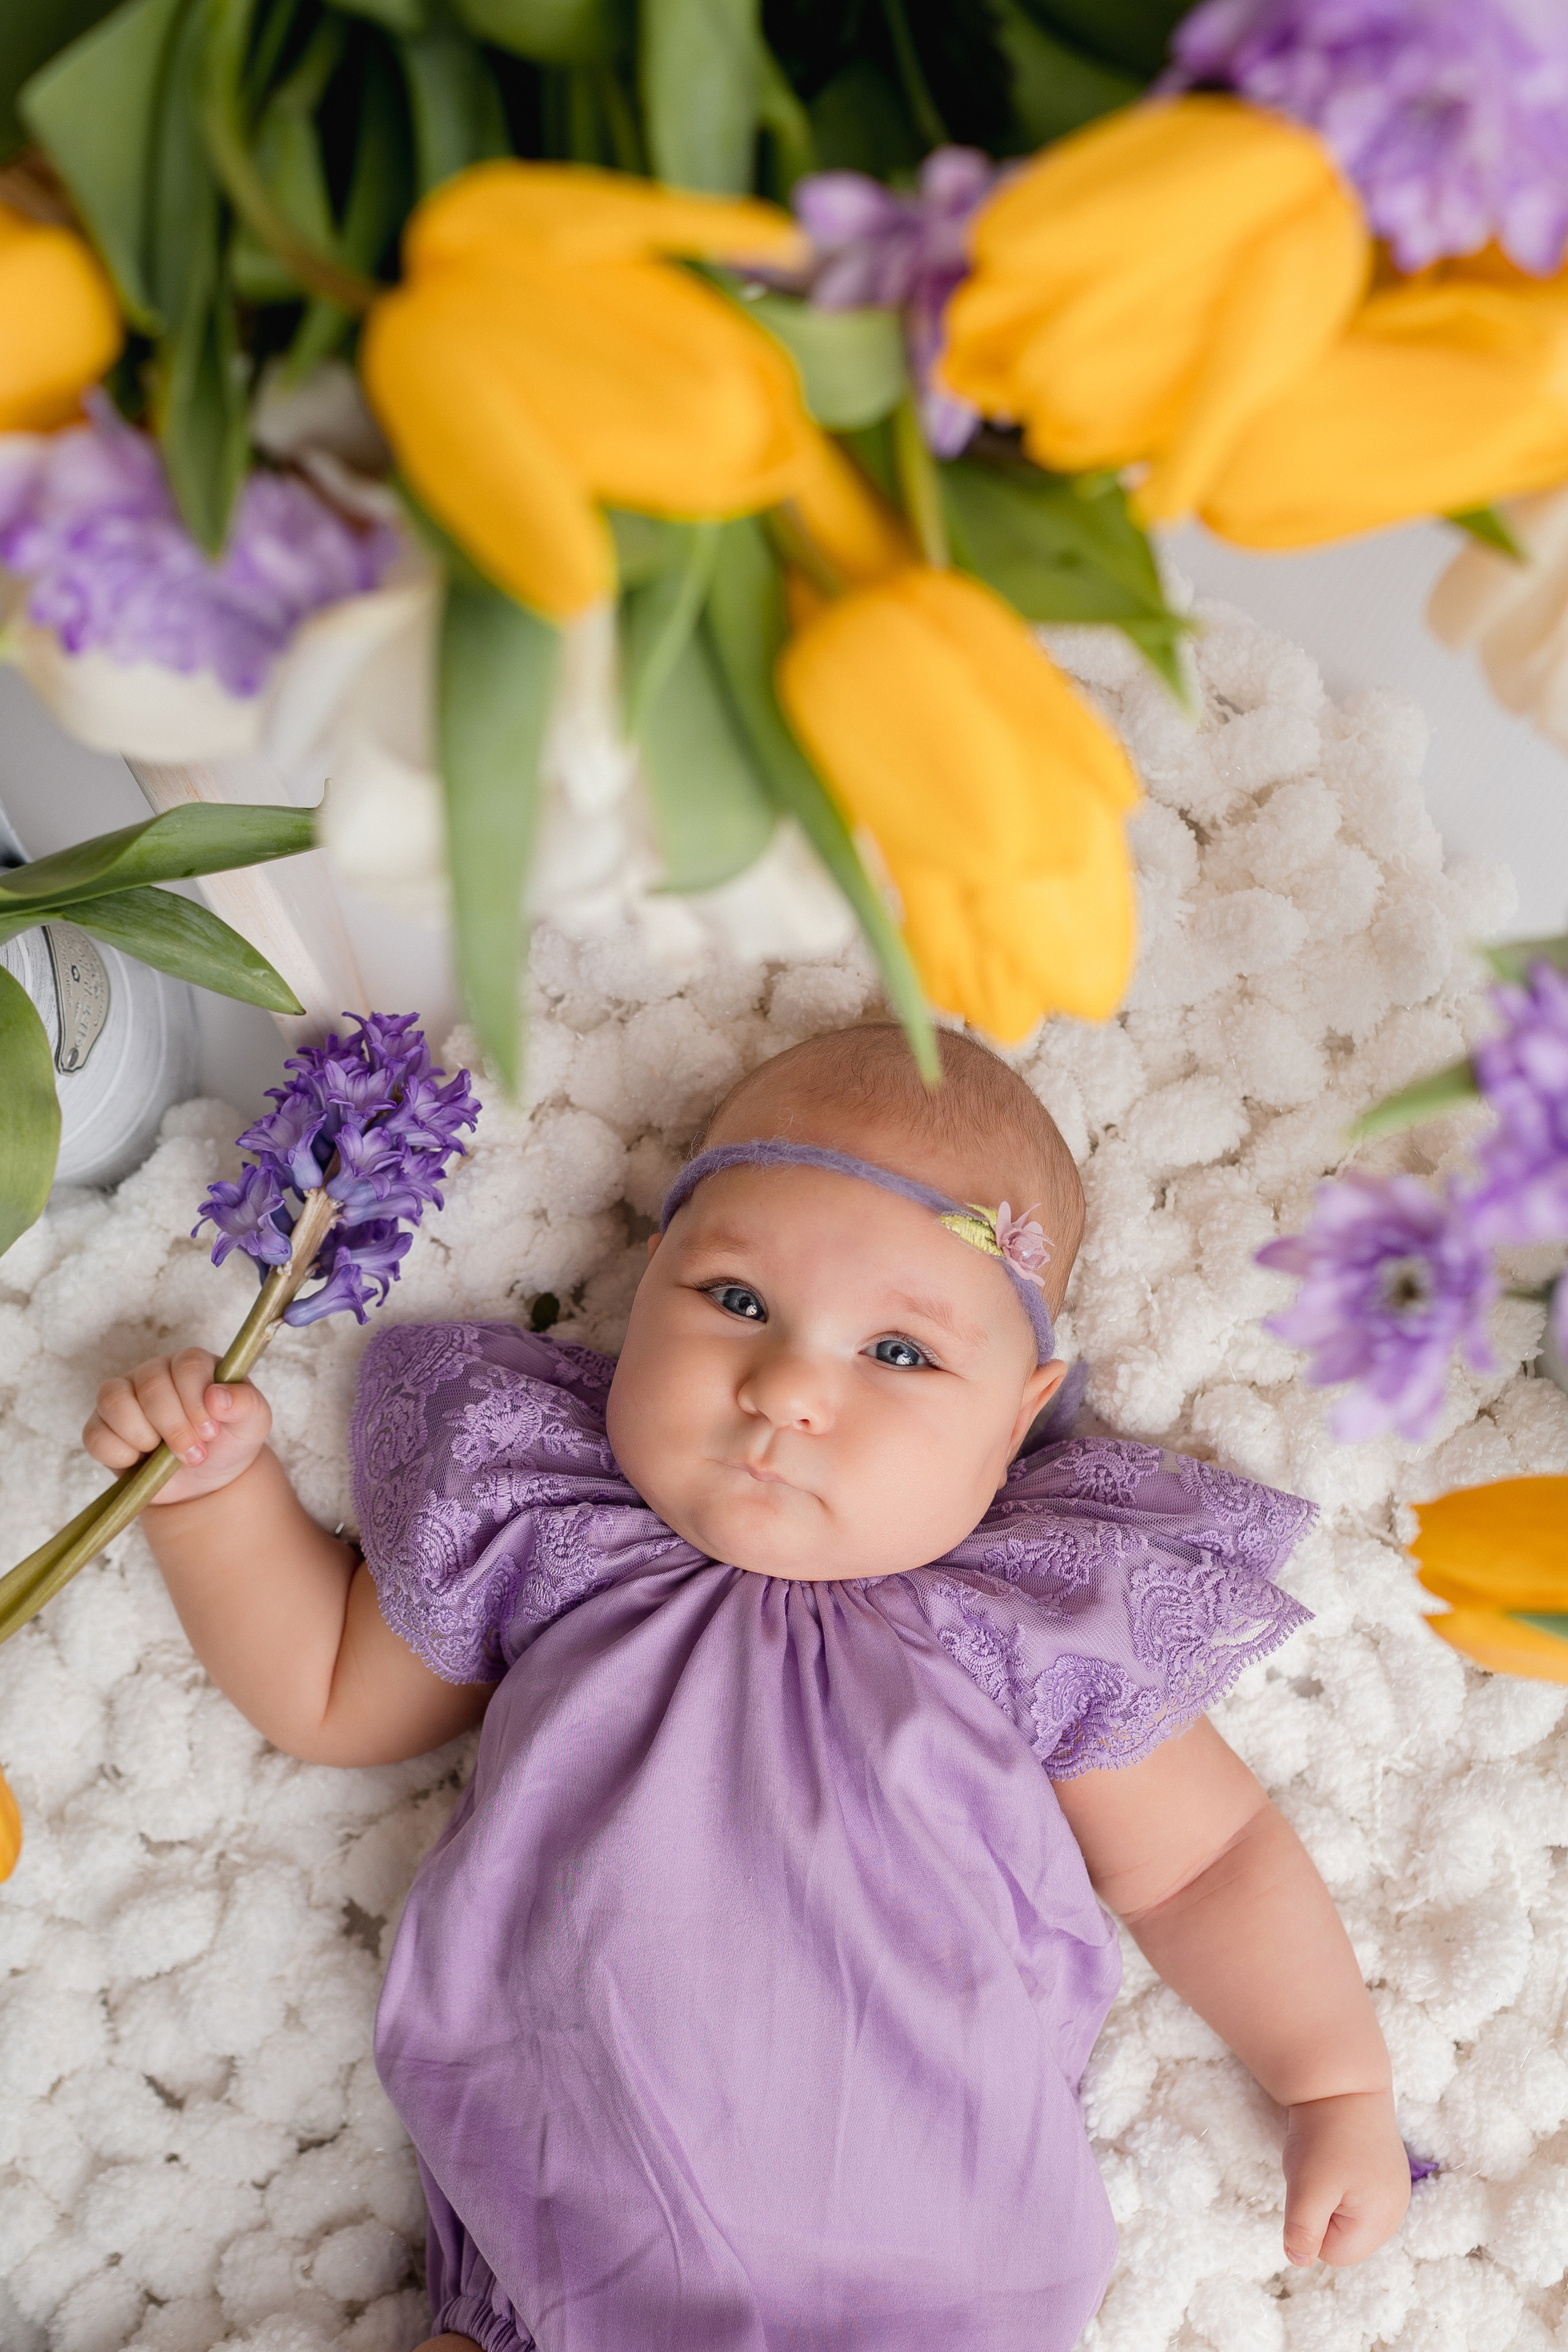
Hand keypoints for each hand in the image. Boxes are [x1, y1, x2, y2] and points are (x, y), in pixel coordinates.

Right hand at [84, 1348, 271, 1505]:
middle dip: (175, 1426)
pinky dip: (120, 1453)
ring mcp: (124, 1397)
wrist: (205, 1480)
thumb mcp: (253, 1424)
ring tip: (168, 1459)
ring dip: (144, 1437)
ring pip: (115, 1401)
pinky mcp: (101, 1426)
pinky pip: (95, 1434)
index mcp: (192, 1364)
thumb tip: (218, 1397)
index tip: (211, 1432)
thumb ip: (247, 1404)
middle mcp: (154, 1373)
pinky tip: (141, 1463)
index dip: (196, 1400)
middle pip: (151, 1383)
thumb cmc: (228, 1442)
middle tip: (195, 1454)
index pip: (187, 1365)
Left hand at [1282, 2088, 1409, 2266]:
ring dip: (1327, 2195)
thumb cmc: (1324, 2135)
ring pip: (1343, 2215)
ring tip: (1329, 2162)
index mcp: (1382, 2221)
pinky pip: (1351, 2194)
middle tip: (1320, 2173)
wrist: (1341, 2079)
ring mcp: (1392, 2190)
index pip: (1333, 2254)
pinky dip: (1337, 2179)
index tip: (1314, 2187)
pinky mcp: (1383, 2172)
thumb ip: (1303, 2232)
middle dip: (1321, 2211)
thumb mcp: (1306, 2188)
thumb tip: (1298, 2261)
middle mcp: (1395, 2211)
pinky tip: (1339, 2154)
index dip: (1312, 2224)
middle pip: (1341, 2237)